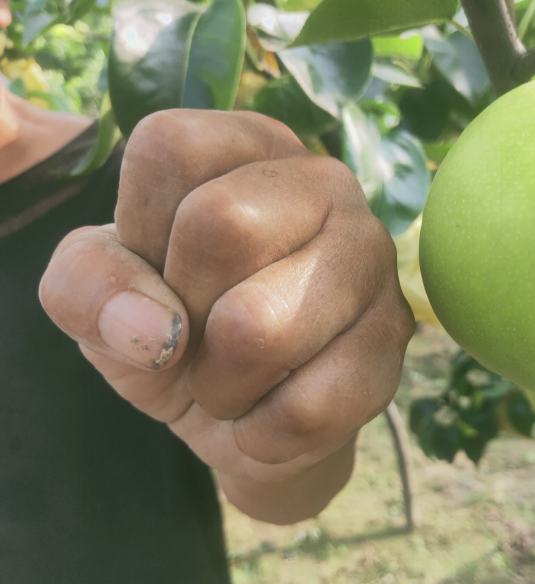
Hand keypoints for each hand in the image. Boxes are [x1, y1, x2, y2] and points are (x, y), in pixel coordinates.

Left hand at [39, 109, 414, 521]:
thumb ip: (87, 283)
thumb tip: (151, 328)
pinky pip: (306, 407)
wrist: (251, 416)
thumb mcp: (103, 302)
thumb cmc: (175, 335)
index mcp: (249, 147)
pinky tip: (273, 415)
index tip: (158, 272)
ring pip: (260, 327)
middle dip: (182, 312)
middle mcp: (325, 182)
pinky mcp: (396, 339)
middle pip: (220, 223)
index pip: (172, 147)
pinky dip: (263, 433)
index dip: (138, 231)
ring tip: (234, 381)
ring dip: (220, 386)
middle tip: (196, 337)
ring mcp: (373, 257)